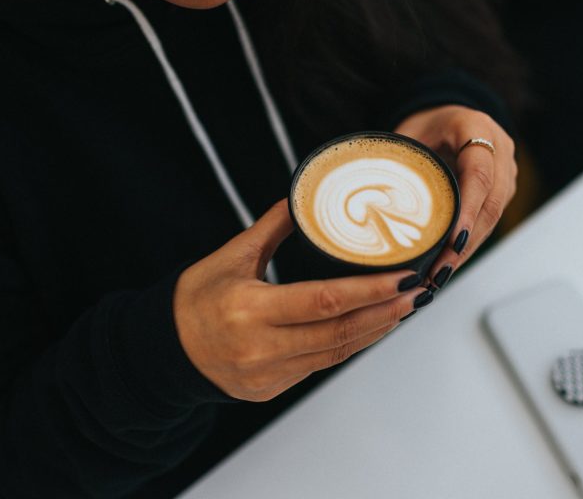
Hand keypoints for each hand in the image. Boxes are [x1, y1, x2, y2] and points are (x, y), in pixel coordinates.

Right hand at [173, 200, 425, 401]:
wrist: (165, 350)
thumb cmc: (194, 298)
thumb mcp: (230, 255)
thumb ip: (271, 226)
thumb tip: (302, 195)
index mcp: (250, 309)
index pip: (325, 301)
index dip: (370, 290)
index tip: (403, 277)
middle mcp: (261, 347)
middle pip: (340, 331)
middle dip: (386, 311)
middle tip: (418, 291)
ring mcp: (267, 373)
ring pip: (336, 352)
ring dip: (375, 330)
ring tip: (404, 307)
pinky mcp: (271, 388)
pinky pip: (320, 365)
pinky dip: (349, 344)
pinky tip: (370, 327)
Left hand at [394, 105, 516, 287]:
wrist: (450, 117)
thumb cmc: (425, 125)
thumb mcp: (408, 134)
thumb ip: (396, 160)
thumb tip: (368, 198)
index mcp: (477, 127)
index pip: (479, 173)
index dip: (468, 210)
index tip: (452, 242)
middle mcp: (500, 149)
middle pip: (491, 203)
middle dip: (466, 242)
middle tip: (440, 270)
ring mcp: (506, 170)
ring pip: (493, 216)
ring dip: (468, 249)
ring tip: (441, 275)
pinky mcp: (503, 189)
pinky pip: (490, 219)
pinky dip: (469, 243)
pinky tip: (449, 263)